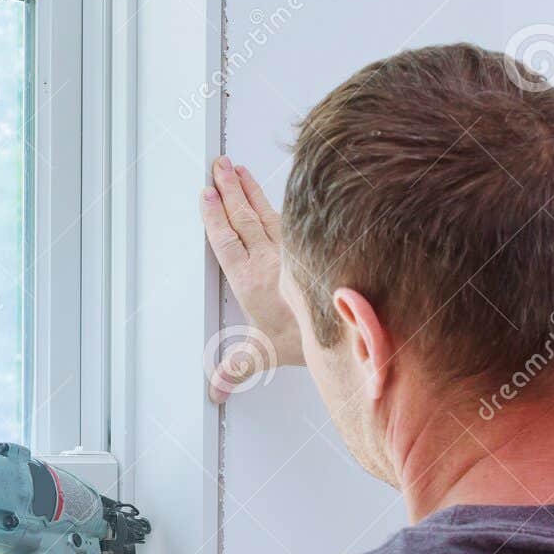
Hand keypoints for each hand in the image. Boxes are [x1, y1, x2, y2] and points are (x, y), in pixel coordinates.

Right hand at [200, 156, 303, 401]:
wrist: (347, 326)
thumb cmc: (308, 337)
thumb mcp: (263, 354)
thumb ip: (236, 367)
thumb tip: (217, 387)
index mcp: (251, 281)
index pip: (226, 241)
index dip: (214, 216)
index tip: (206, 194)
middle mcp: (269, 259)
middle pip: (243, 217)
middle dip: (228, 189)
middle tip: (218, 166)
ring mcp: (291, 249)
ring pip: (265, 211)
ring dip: (249, 188)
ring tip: (237, 169)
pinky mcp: (311, 245)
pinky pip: (290, 217)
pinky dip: (279, 200)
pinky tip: (277, 191)